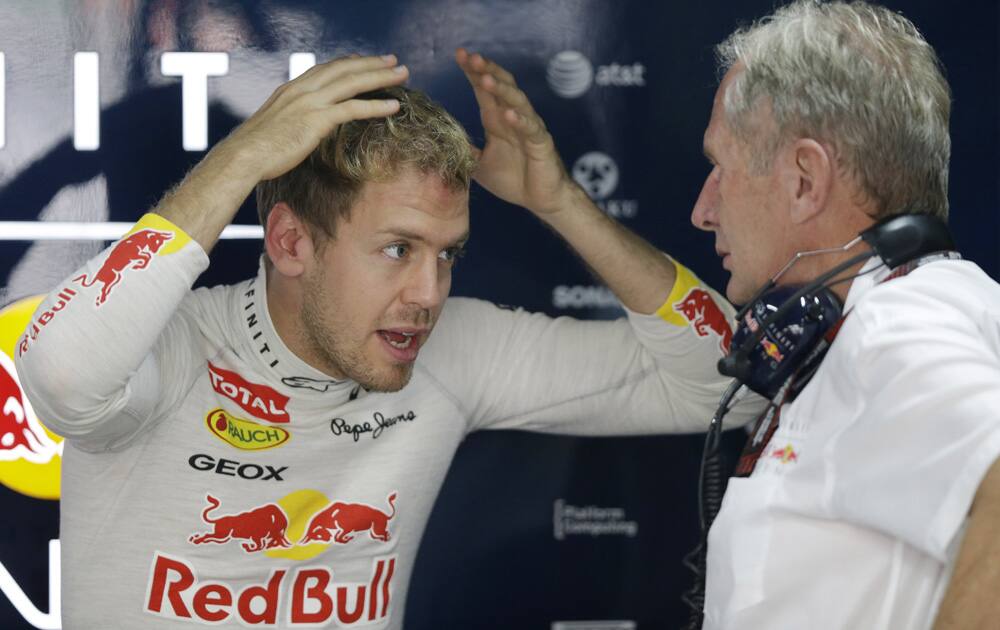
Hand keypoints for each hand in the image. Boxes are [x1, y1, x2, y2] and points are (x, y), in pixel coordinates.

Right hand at [219, 54, 408, 181]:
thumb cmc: (255, 150)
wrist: (242, 157)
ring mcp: (310, 102)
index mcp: (292, 89)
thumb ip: (291, 123)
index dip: (349, 63)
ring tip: (403, 74)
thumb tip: (298, 131)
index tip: (364, 60)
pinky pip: (353, 108)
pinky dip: (376, 105)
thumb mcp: (274, 129)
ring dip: (381, 76)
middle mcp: (302, 89)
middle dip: (371, 63)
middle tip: (393, 60)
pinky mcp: (317, 120)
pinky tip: (394, 106)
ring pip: (353, 82)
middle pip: (344, 69)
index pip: (326, 69)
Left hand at [455, 48, 576, 216]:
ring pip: (516, 101)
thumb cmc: (513, 179)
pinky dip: (520, 120)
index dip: (472, 71)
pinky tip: (509, 114)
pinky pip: (530, 128)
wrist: (540, 199)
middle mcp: (512, 118)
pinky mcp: (541, 143)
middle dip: (485, 70)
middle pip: (500, 85)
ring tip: (485, 78)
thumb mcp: (479, 164)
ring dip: (501, 89)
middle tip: (470, 57)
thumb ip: (463, 150)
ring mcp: (528, 128)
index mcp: (496, 120)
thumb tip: (437, 143)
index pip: (483, 89)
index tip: (458, 54)